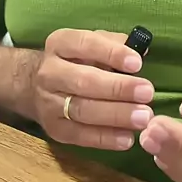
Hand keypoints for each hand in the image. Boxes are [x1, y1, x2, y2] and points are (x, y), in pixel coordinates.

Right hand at [33, 28, 153, 150]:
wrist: (34, 85)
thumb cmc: (75, 60)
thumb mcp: (90, 43)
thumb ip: (115, 44)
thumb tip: (143, 50)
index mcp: (61, 43)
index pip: (86, 44)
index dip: (112, 53)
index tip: (137, 63)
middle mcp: (49, 72)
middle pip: (84, 81)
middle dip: (118, 88)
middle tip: (147, 93)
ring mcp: (48, 103)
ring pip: (82, 110)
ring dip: (116, 115)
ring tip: (143, 118)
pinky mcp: (53, 129)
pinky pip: (80, 136)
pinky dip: (105, 138)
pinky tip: (127, 138)